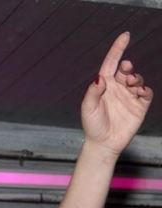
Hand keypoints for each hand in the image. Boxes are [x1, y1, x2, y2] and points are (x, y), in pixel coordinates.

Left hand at [81, 32, 153, 157]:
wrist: (104, 144)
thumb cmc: (92, 126)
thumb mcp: (88, 108)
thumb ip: (93, 92)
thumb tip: (100, 77)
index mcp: (104, 85)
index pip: (111, 63)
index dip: (118, 49)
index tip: (125, 36)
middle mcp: (117, 88)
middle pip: (126, 70)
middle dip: (127, 66)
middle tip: (126, 70)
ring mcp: (129, 96)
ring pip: (137, 79)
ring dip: (136, 77)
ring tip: (132, 82)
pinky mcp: (139, 106)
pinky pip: (146, 93)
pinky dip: (145, 89)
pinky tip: (140, 92)